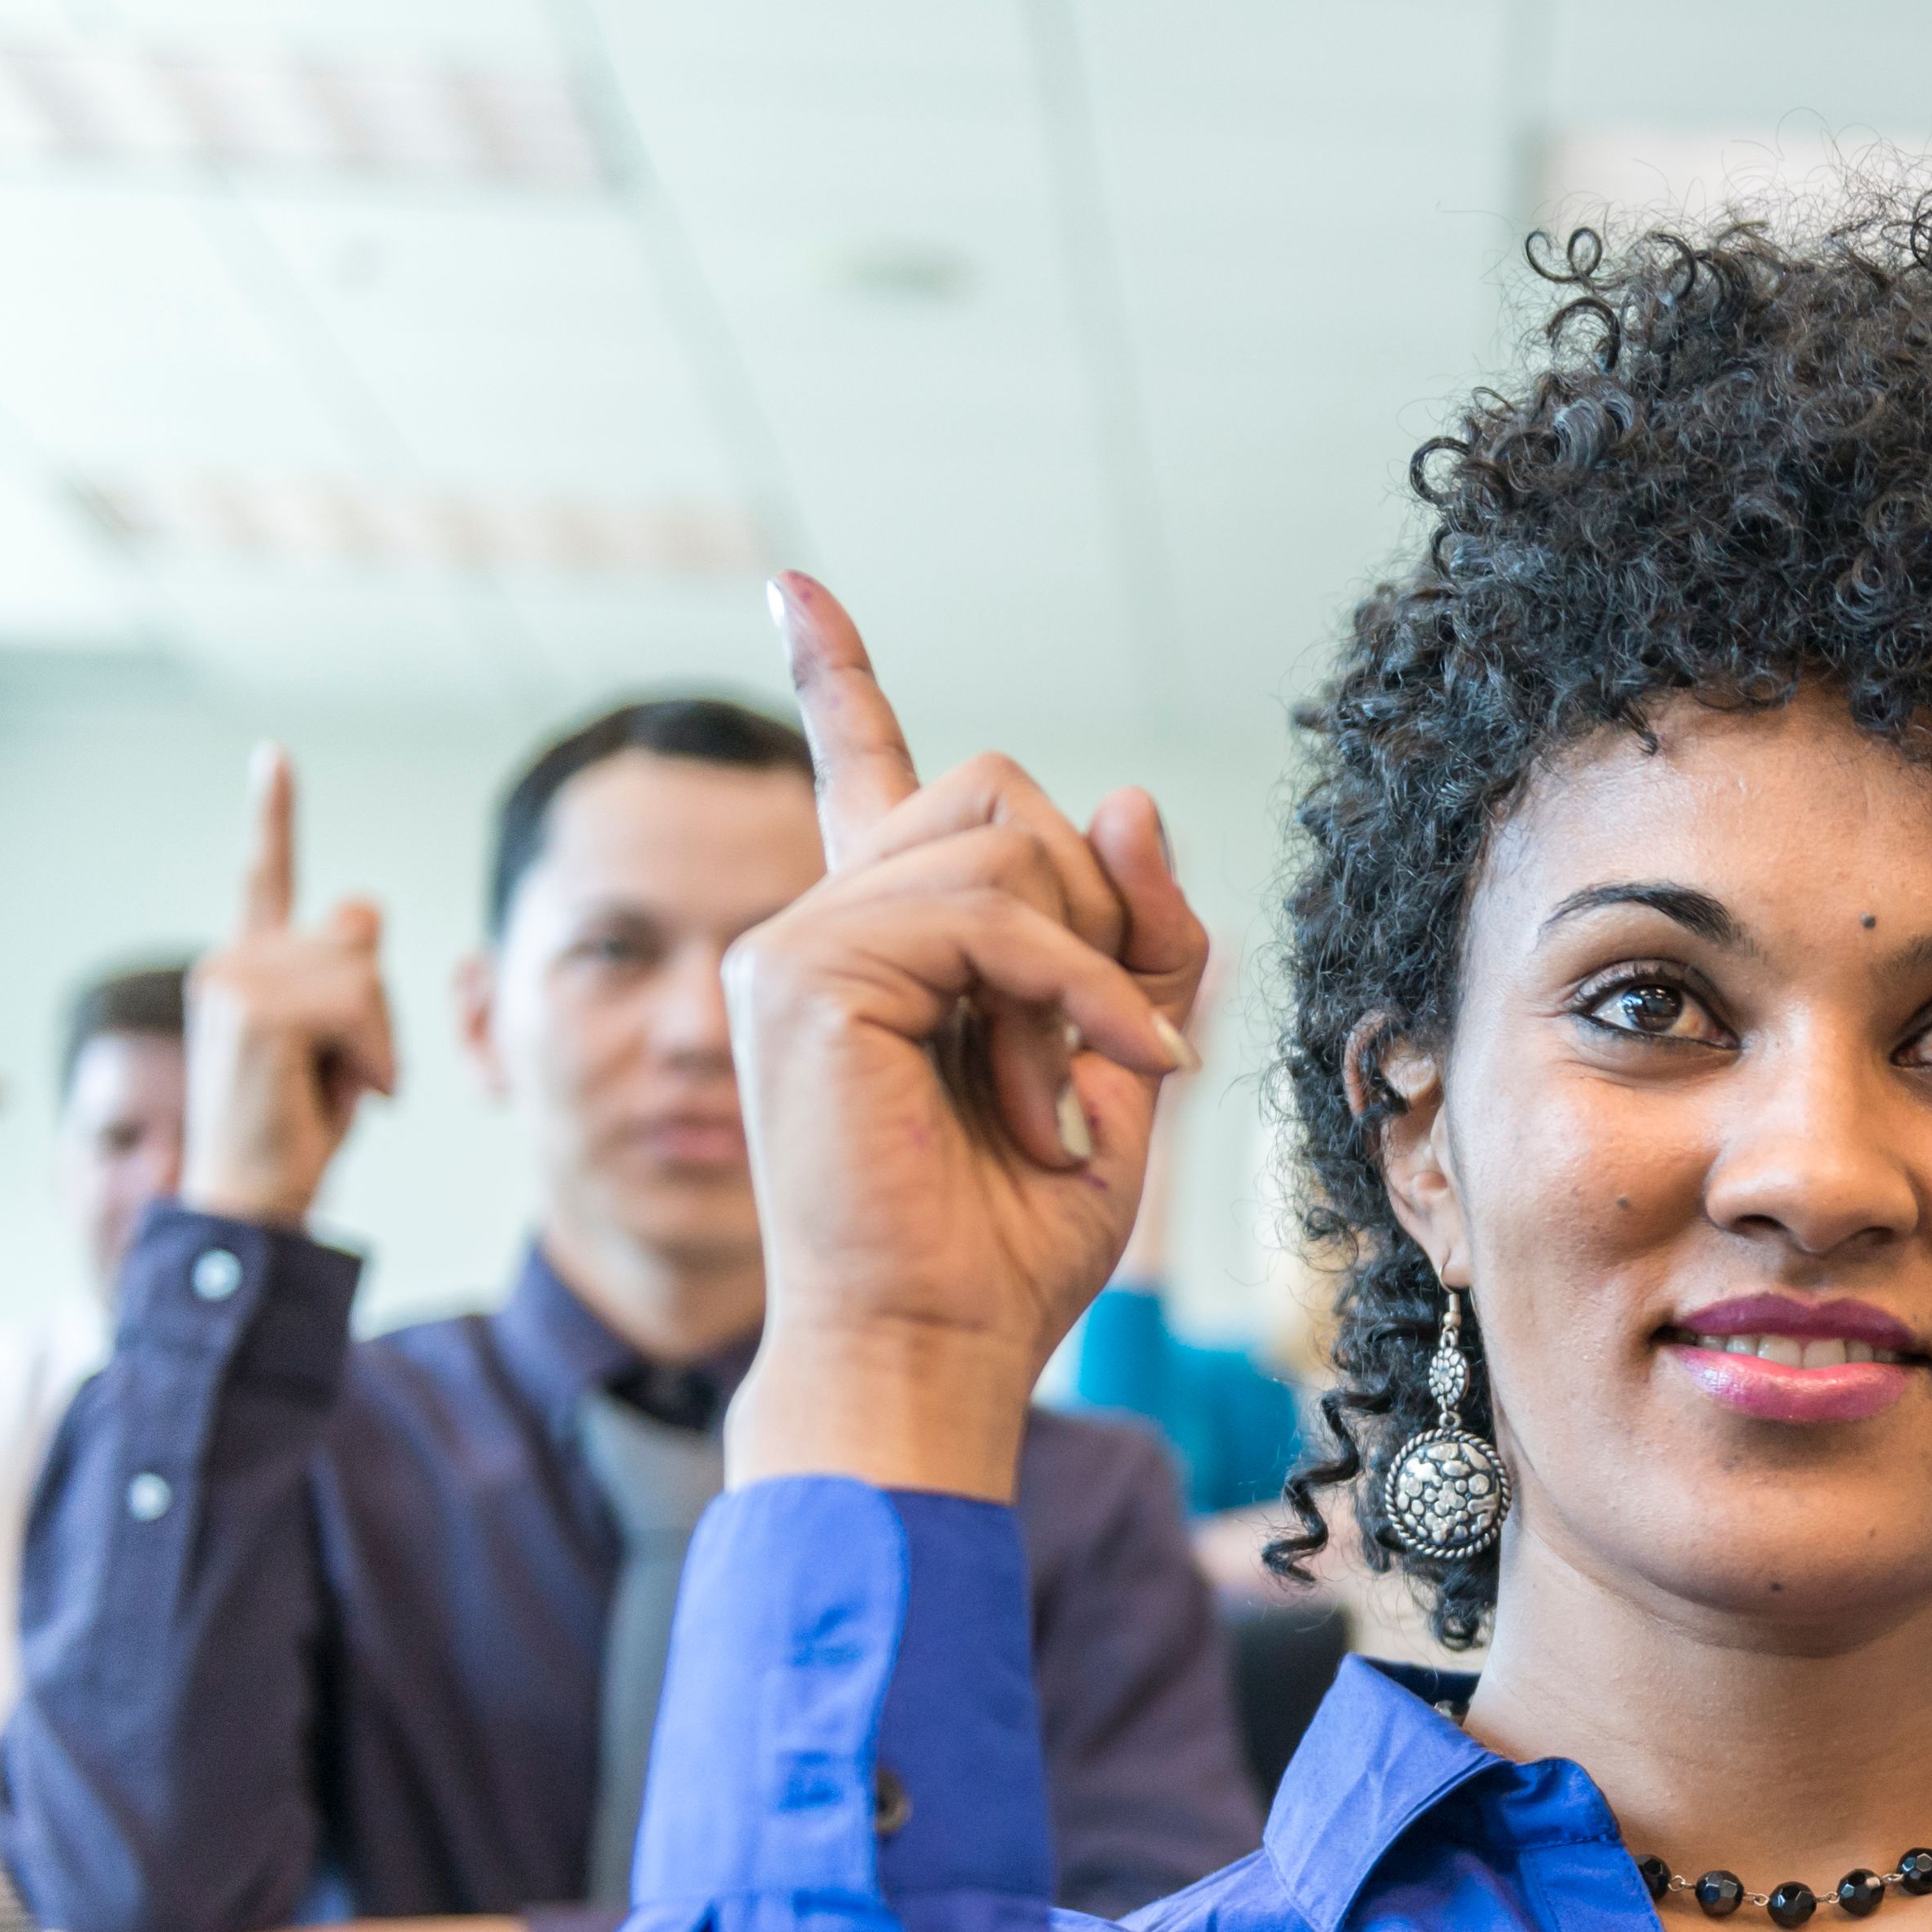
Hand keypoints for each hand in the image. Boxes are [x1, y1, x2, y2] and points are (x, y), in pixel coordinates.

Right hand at [182, 747, 398, 1229]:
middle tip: (336, 1076)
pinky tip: (330, 1096)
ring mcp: (233, 979)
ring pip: (364, 974)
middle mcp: (231, 961)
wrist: (252, 1201)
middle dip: (376, 1016)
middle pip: (360, 938)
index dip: (274, 815)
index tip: (274, 755)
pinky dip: (367, 1058)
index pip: (266, 876)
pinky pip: (357, 1006)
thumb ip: (347, 974)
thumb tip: (363, 905)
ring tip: (328, 1089)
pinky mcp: (251, 1007)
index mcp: (248, 966)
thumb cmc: (297, 1131)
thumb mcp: (338, 1041)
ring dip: (373, 1043)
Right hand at [729, 575, 1203, 1501]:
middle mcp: (828, 925)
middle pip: (997, 794)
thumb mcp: (1125, 1058)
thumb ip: (1137, 932)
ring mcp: (799, 944)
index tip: (794, 588)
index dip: (833, 677)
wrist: (940, 1344)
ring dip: (1084, 965)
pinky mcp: (801, 974)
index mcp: (885, 943)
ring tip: (1070, 1089)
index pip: (861, 774)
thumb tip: (1123, 796)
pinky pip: (989, 913)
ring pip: (1001, 841)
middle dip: (1092, 907)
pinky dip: (1073, 989)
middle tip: (1098, 1044)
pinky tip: (1093, 1079)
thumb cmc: (1019, 1234)